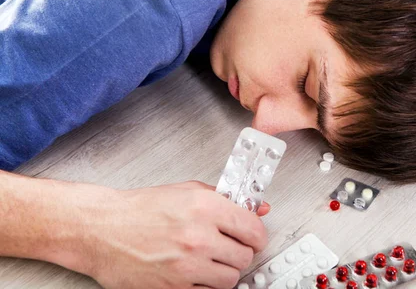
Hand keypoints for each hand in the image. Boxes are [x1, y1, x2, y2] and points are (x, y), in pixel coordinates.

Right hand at [77, 181, 268, 288]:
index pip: (254, 230)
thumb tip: (258, 208)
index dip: (256, 234)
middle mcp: (198, 237)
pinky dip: (205, 284)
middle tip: (228, 246)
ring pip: (231, 279)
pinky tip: (194, 270)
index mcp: (205, 207)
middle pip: (245, 257)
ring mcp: (186, 266)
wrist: (102, 229)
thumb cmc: (140, 209)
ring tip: (209, 259)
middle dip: (239, 252)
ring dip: (224, 270)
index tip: (252, 236)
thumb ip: (227, 199)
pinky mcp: (174, 288)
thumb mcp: (188, 191)